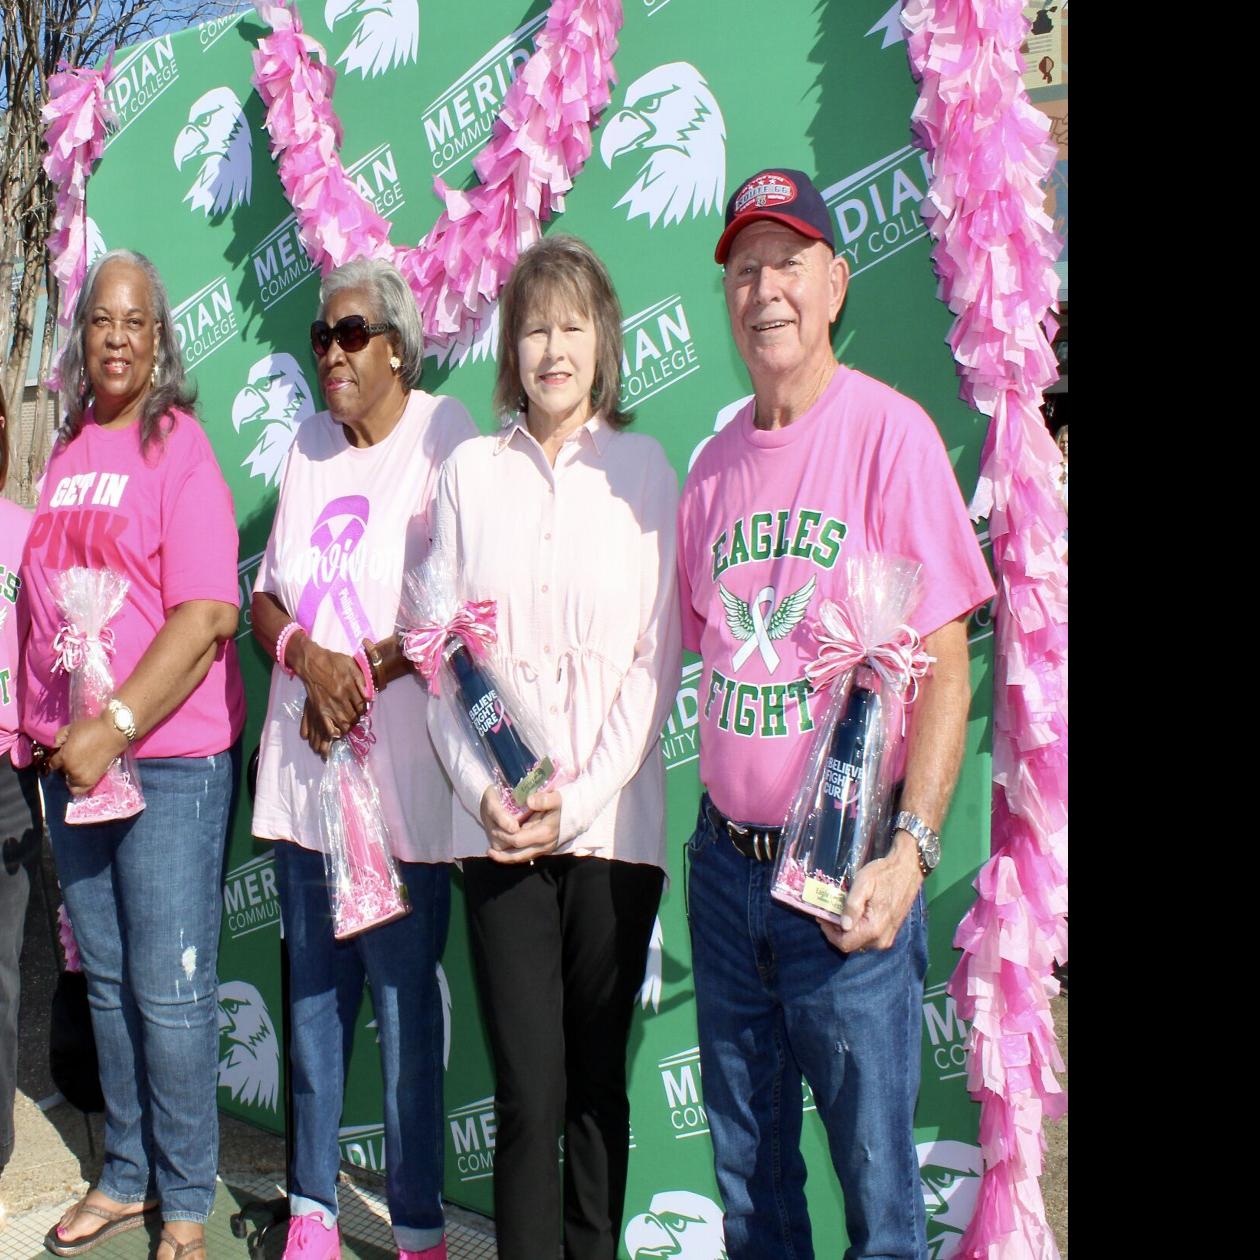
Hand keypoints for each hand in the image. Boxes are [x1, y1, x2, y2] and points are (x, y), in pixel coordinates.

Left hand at [47, 715, 128, 795]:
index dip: (55, 758)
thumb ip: (58, 738)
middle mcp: (71, 770)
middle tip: (70, 758)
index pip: (52, 763)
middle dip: (63, 765)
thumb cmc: (92, 728)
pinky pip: (79, 790)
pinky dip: (77, 786)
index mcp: (64, 757)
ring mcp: (82, 777)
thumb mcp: (71, 728)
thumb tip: (55, 747)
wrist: (113, 733)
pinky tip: (79, 777)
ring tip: (77, 766)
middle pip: (61, 772)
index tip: (60, 754)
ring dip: (70, 775)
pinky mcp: (93, 780)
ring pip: (69, 782)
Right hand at [290, 637, 366, 749]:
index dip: (363, 709)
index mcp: (349, 687)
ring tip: (348, 722)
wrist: (311, 662)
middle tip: (354, 716)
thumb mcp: (351, 665)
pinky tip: (337, 730)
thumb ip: (361, 681)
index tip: (361, 709)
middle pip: (354, 716)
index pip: (361, 706)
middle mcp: (340, 698)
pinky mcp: (319, 710)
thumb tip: (369, 697)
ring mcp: (329, 705)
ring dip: (348, 725)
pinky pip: (328, 727)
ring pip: (344, 724)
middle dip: (356, 718)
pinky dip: (334, 732)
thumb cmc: (333, 661)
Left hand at [479, 786, 563, 864]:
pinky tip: (503, 853)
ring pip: (521, 859)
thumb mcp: (556, 798)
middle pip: (517, 855)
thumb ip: (544, 800)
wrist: (574, 814)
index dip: (504, 836)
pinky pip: (525, 857)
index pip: (518, 840)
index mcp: (544, 834)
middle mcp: (543, 846)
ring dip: (505, 858)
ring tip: (491, 853)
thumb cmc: (563, 805)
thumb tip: (529, 801)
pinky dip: (513, 856)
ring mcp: (543, 850)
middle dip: (501, 853)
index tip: (493, 829)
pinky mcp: (543, 851)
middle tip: (488, 847)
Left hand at [821, 831, 922, 953]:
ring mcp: (887, 939)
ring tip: (839, 912)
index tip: (822, 917)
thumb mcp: (864, 883)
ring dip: (846, 931)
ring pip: (858, 943)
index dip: (829, 932)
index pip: (844, 944)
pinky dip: (857, 929)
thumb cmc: (884, 874)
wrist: (908, 869)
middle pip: (850, 945)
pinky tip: (853, 914)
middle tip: (829, 912)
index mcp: (874, 929)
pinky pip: (868, 938)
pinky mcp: (890, 933)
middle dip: (836, 931)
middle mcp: (881, 940)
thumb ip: (853, 905)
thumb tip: (843, 925)